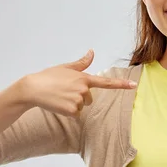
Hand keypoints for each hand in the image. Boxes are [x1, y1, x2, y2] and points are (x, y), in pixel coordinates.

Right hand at [21, 50, 136, 117]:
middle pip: (90, 99)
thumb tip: (92, 52)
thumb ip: (82, 63)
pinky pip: (76, 114)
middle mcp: (84, 89)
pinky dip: (68, 112)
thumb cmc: (48, 77)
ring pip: (82, 107)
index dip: (121, 84)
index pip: (106, 82)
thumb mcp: (66, 67)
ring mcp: (78, 100)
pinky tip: (58, 104)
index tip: (134, 86)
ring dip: (72, 104)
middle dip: (79, 97)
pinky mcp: (72, 110)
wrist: (32, 88)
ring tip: (60, 97)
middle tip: (64, 91)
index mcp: (84, 78)